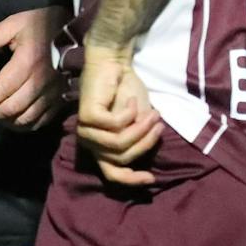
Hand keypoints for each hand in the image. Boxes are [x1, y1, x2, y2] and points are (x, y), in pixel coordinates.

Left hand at [0, 6, 64, 129]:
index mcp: (27, 62)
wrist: (80, 29)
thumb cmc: (43, 25)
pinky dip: (26, 125)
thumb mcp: (15, 24)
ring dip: (7, 122)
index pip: (2, 89)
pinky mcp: (62, 99)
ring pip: (27, 118)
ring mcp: (54, 93)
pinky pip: (42, 121)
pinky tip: (16, 120)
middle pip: (12, 108)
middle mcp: (41, 82)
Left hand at [75, 44, 160, 186]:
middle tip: (159, 125)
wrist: (113, 64)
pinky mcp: (86, 117)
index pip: (112, 174)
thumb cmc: (127, 92)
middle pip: (121, 159)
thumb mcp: (139, 123)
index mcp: (100, 147)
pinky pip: (115, 126)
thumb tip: (147, 156)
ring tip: (153, 113)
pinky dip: (129, 113)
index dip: (132, 180)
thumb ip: (137, 141)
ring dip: (141, 128)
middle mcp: (90, 143)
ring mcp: (85, 131)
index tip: (152, 178)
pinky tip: (129, 100)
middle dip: (145, 144)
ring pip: (119, 145)